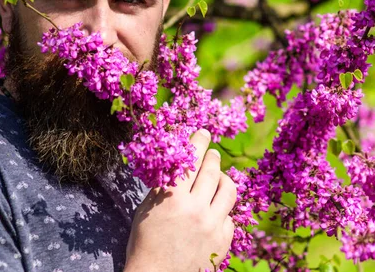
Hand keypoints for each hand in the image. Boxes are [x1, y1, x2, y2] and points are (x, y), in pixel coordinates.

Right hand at [124, 129, 236, 271]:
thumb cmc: (145, 242)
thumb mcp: (147, 209)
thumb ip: (163, 187)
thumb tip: (176, 164)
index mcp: (172, 198)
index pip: (190, 160)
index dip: (197, 142)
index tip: (203, 132)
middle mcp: (195, 209)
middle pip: (212, 171)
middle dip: (212, 157)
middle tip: (212, 152)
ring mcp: (212, 225)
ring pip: (228, 190)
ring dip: (223, 178)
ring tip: (218, 176)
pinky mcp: (222, 241)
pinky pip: (230, 216)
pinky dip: (223, 210)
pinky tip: (215, 209)